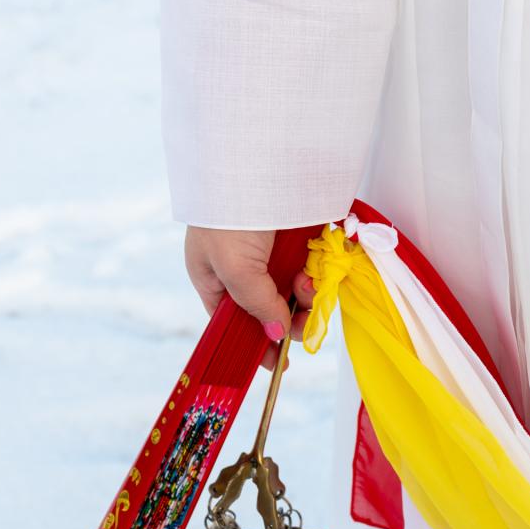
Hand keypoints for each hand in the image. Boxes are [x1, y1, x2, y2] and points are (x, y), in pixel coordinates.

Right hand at [184, 227, 314, 363]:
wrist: (255, 166)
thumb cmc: (229, 218)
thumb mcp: (235, 268)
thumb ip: (257, 304)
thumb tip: (277, 333)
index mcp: (214, 278)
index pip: (235, 321)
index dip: (256, 341)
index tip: (279, 362)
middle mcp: (241, 268)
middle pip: (271, 310)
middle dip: (289, 319)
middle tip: (303, 321)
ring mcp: (271, 254)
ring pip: (294, 292)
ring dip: (305, 297)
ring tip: (307, 283)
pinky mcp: (296, 239)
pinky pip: (311, 269)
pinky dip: (316, 276)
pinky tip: (316, 272)